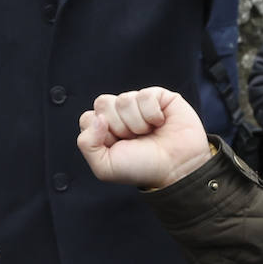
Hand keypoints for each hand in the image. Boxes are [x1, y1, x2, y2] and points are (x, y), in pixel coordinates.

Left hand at [78, 88, 211, 189]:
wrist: (175, 168)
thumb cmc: (142, 168)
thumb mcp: (105, 166)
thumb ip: (87, 144)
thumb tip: (97, 117)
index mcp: (105, 129)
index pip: (88, 117)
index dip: (101, 134)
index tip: (117, 147)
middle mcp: (121, 114)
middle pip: (103, 103)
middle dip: (118, 126)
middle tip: (133, 139)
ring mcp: (139, 104)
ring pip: (124, 99)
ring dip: (137, 122)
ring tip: (148, 132)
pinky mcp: (160, 97)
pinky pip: (145, 95)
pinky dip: (151, 113)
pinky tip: (160, 123)